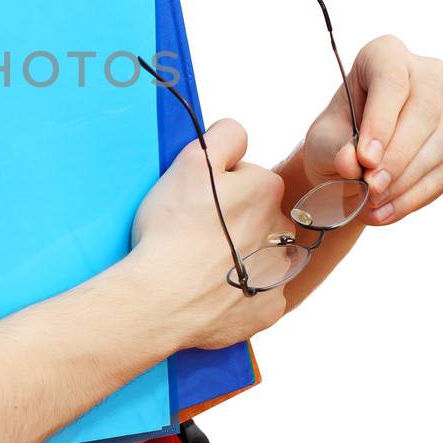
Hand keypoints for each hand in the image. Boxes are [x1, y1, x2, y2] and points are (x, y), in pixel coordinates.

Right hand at [127, 118, 292, 351]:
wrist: (159, 299)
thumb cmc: (171, 229)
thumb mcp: (191, 162)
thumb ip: (225, 136)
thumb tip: (240, 134)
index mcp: (266, 189)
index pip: (247, 174)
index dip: (218, 184)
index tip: (198, 201)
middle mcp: (282, 229)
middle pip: (256, 214)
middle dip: (232, 220)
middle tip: (195, 233)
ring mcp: (278, 272)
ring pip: (260, 253)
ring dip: (240, 255)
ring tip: (201, 265)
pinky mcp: (268, 308)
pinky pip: (259, 293)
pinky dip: (239, 293)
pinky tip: (211, 292)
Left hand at [301, 35, 442, 225]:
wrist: (351, 162)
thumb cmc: (335, 139)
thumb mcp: (321, 142)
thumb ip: (333, 149)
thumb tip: (351, 161)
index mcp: (384, 54)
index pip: (392, 79)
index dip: (381, 121)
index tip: (364, 160)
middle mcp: (425, 72)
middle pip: (425, 109)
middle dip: (398, 156)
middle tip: (371, 188)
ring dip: (410, 179)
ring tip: (375, 204)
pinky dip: (420, 193)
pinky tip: (390, 210)